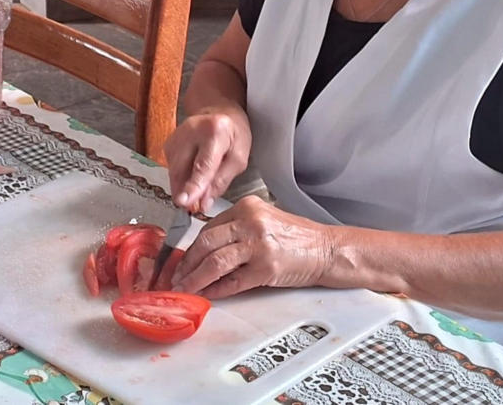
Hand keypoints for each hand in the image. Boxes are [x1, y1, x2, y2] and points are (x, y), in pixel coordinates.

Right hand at [164, 108, 251, 212]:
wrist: (218, 112)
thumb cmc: (233, 133)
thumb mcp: (239, 157)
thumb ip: (221, 181)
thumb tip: (204, 202)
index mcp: (214, 131)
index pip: (202, 165)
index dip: (193, 186)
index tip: (185, 201)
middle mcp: (191, 130)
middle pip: (182, 169)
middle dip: (185, 192)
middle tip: (193, 206)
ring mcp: (176, 136)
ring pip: (174, 172)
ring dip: (183, 186)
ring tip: (196, 189)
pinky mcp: (168, 143)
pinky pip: (172, 168)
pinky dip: (180, 178)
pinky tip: (191, 176)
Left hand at [171, 196, 334, 298]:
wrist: (327, 250)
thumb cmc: (297, 238)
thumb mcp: (264, 221)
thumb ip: (236, 230)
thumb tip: (205, 250)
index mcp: (248, 207)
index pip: (208, 227)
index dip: (191, 247)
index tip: (181, 260)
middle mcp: (251, 223)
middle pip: (205, 242)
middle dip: (186, 263)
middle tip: (175, 276)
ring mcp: (258, 245)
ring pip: (214, 262)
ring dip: (195, 278)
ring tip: (184, 288)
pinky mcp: (266, 268)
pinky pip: (232, 282)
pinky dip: (216, 290)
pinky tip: (207, 294)